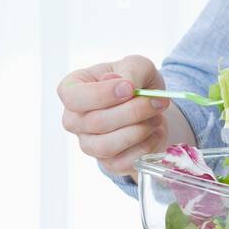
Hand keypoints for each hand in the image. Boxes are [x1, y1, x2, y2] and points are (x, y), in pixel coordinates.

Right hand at [57, 54, 172, 175]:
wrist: (151, 107)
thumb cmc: (136, 82)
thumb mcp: (137, 66)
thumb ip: (131, 71)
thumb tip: (124, 85)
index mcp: (72, 90)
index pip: (73, 97)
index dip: (102, 94)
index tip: (130, 88)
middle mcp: (74, 120)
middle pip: (95, 122)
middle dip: (132, 112)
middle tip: (156, 102)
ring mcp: (88, 144)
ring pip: (107, 146)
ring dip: (138, 131)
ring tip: (155, 117)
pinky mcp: (108, 163)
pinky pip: (122, 162)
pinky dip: (145, 147)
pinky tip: (155, 132)